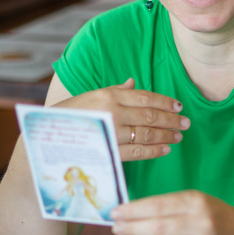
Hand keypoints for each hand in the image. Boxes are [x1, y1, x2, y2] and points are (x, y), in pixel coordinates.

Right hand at [57, 78, 189, 161]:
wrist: (48, 138)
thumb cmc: (71, 115)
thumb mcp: (91, 96)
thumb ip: (114, 90)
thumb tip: (133, 82)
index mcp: (109, 96)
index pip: (145, 97)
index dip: (166, 102)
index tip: (179, 106)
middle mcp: (112, 113)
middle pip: (151, 116)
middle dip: (172, 120)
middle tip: (186, 122)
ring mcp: (112, 134)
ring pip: (147, 134)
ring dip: (166, 135)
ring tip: (178, 136)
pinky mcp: (110, 152)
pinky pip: (138, 152)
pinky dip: (154, 151)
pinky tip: (165, 149)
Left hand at [110, 190, 233, 234]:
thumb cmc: (207, 214)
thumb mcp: (192, 199)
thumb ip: (165, 205)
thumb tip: (129, 212)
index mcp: (195, 201)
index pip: (157, 206)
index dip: (133, 211)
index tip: (115, 213)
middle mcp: (201, 222)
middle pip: (159, 227)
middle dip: (132, 228)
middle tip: (116, 228)